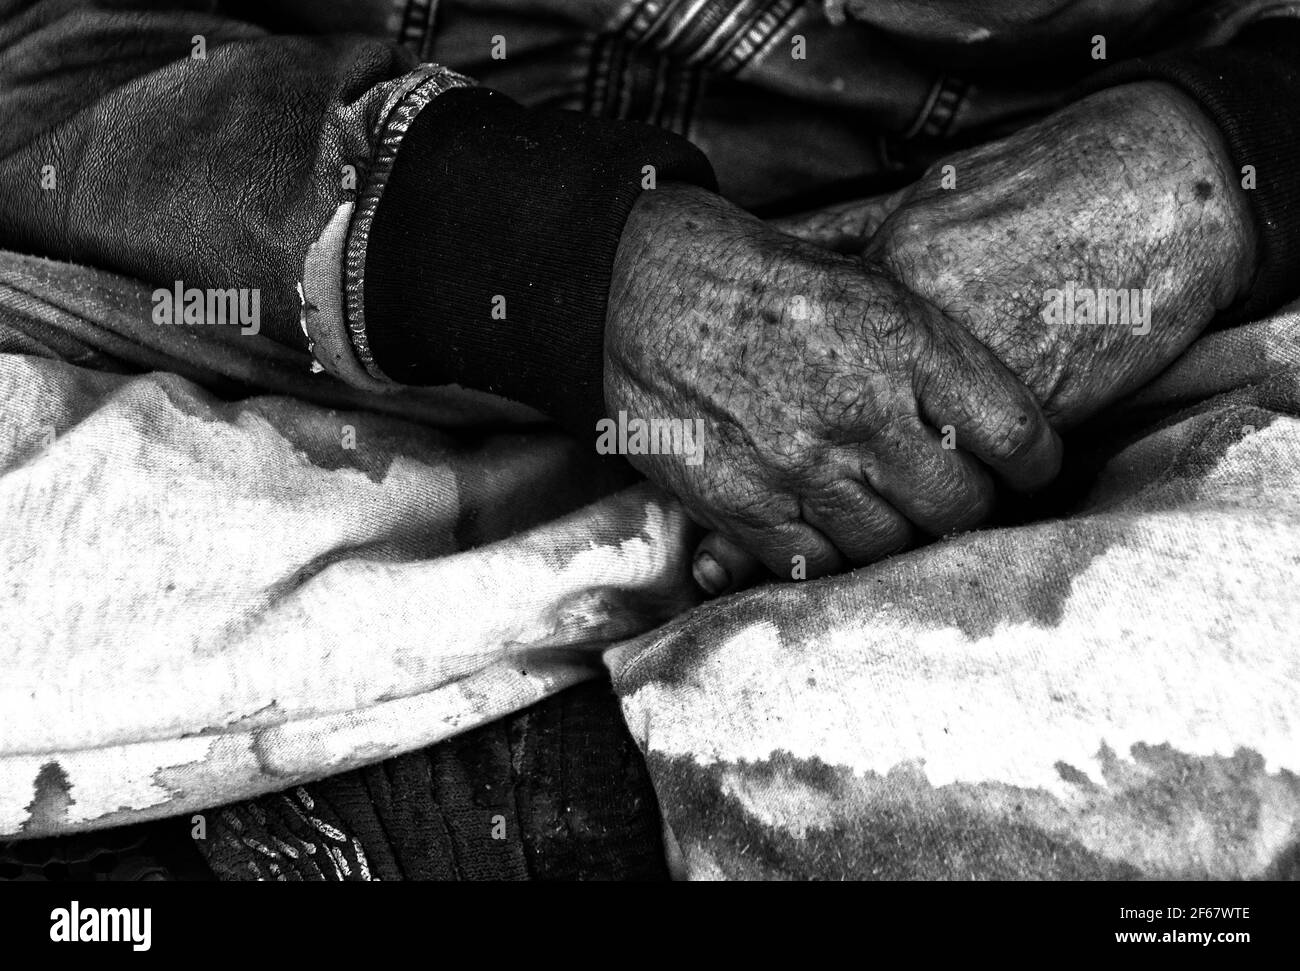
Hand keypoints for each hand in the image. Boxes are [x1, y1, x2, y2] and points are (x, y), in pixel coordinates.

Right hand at [691, 81, 1256, 594]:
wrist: (642, 290)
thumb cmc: (762, 284)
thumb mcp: (865, 283)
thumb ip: (935, 351)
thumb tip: (1002, 414)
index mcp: (905, 342)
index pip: (1017, 435)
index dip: (1035, 466)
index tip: (1026, 472)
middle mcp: (861, 408)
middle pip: (962, 506)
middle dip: (968, 509)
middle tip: (954, 498)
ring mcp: (799, 464)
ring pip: (892, 547)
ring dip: (898, 537)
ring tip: (885, 509)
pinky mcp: (741, 504)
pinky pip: (816, 566)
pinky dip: (830, 555)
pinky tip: (826, 524)